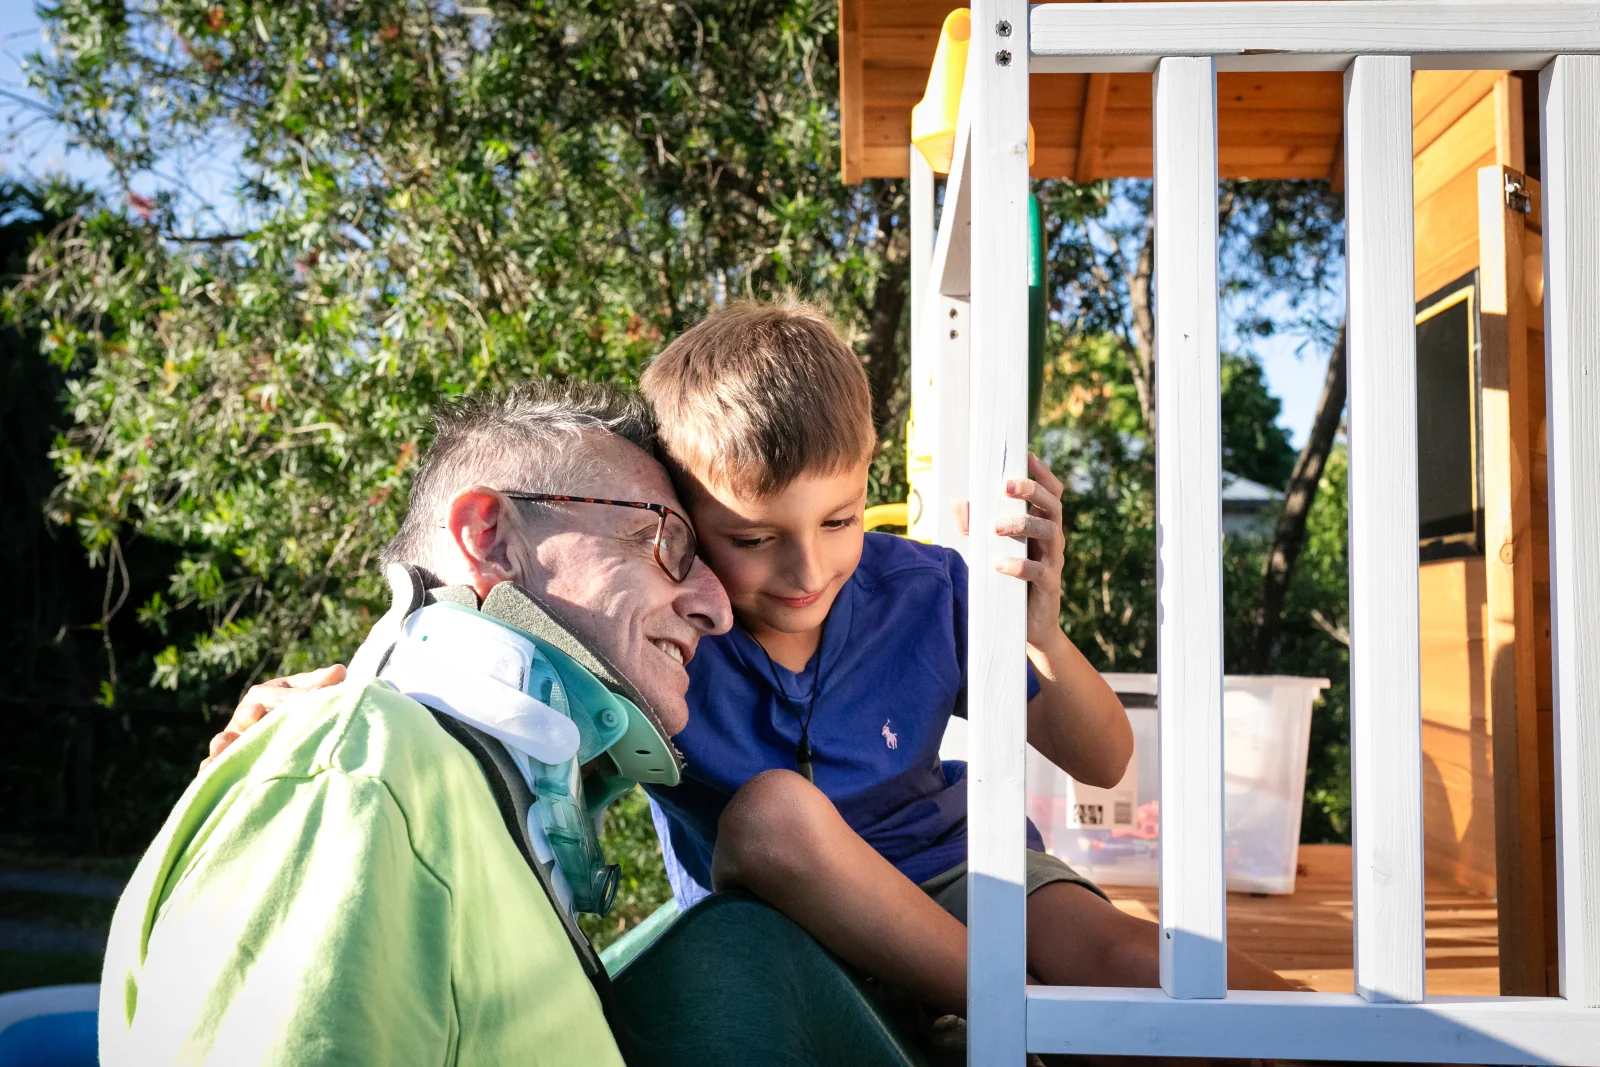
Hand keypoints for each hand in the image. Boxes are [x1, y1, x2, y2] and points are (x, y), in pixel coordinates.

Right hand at [199, 664, 345, 773]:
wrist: (282, 729)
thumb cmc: (295, 706)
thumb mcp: (306, 693)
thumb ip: (320, 685)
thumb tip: (339, 671)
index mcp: (264, 696)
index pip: (272, 695)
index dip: (284, 698)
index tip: (297, 698)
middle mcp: (245, 717)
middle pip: (245, 716)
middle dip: (250, 715)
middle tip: (256, 713)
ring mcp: (234, 740)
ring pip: (224, 740)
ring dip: (222, 742)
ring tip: (221, 745)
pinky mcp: (227, 762)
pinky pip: (213, 766)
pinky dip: (209, 768)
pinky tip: (208, 772)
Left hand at [949, 453, 1068, 647]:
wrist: (1027, 627)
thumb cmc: (1007, 580)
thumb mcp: (987, 549)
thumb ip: (973, 527)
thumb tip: (958, 501)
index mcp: (1041, 524)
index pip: (1050, 493)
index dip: (1042, 473)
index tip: (1026, 456)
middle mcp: (1052, 538)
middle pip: (1052, 505)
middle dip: (1031, 490)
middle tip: (1005, 486)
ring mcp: (1053, 560)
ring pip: (1049, 532)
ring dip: (1022, 524)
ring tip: (995, 527)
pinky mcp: (1049, 585)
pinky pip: (1039, 571)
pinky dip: (1019, 565)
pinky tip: (999, 564)